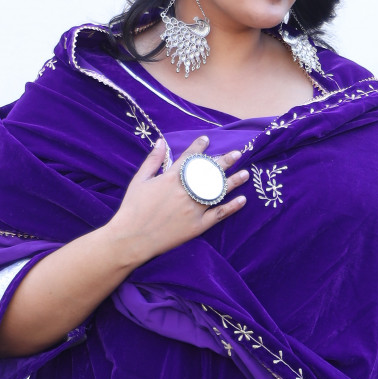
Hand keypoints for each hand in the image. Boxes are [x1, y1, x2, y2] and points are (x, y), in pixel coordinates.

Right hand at [103, 136, 247, 267]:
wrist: (131, 239)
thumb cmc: (132, 208)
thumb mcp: (139, 180)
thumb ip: (153, 160)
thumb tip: (162, 141)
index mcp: (170, 178)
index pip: (189, 158)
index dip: (199, 147)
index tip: (207, 140)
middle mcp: (185, 191)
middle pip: (209, 172)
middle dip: (225, 161)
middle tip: (237, 153)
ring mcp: (193, 209)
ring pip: (218, 192)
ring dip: (233, 181)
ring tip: (245, 173)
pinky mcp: (197, 226)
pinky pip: (218, 215)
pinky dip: (231, 207)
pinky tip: (242, 200)